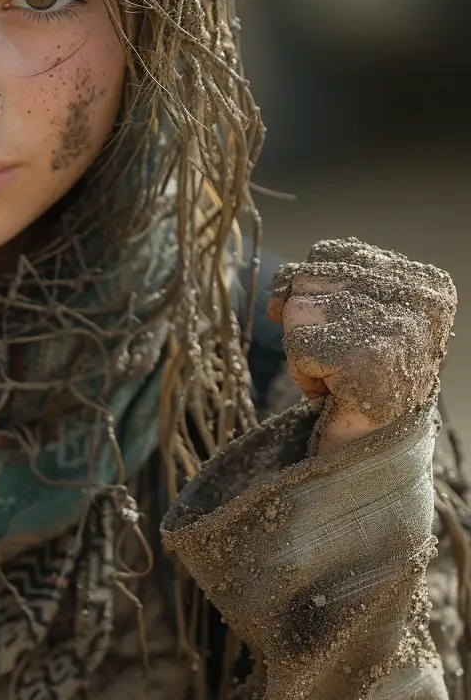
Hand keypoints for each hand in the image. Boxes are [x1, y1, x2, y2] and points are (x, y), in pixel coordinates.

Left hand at [269, 239, 455, 451]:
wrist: (372, 448)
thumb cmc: (354, 381)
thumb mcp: (340, 318)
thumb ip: (313, 285)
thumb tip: (276, 293)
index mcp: (423, 280)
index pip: (331, 251)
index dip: (313, 294)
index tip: (340, 333)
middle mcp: (420, 296)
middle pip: (308, 277)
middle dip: (307, 326)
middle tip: (340, 361)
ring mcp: (397, 325)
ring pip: (296, 310)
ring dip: (303, 352)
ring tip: (340, 376)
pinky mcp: (366, 357)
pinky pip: (296, 347)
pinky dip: (303, 375)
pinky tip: (336, 392)